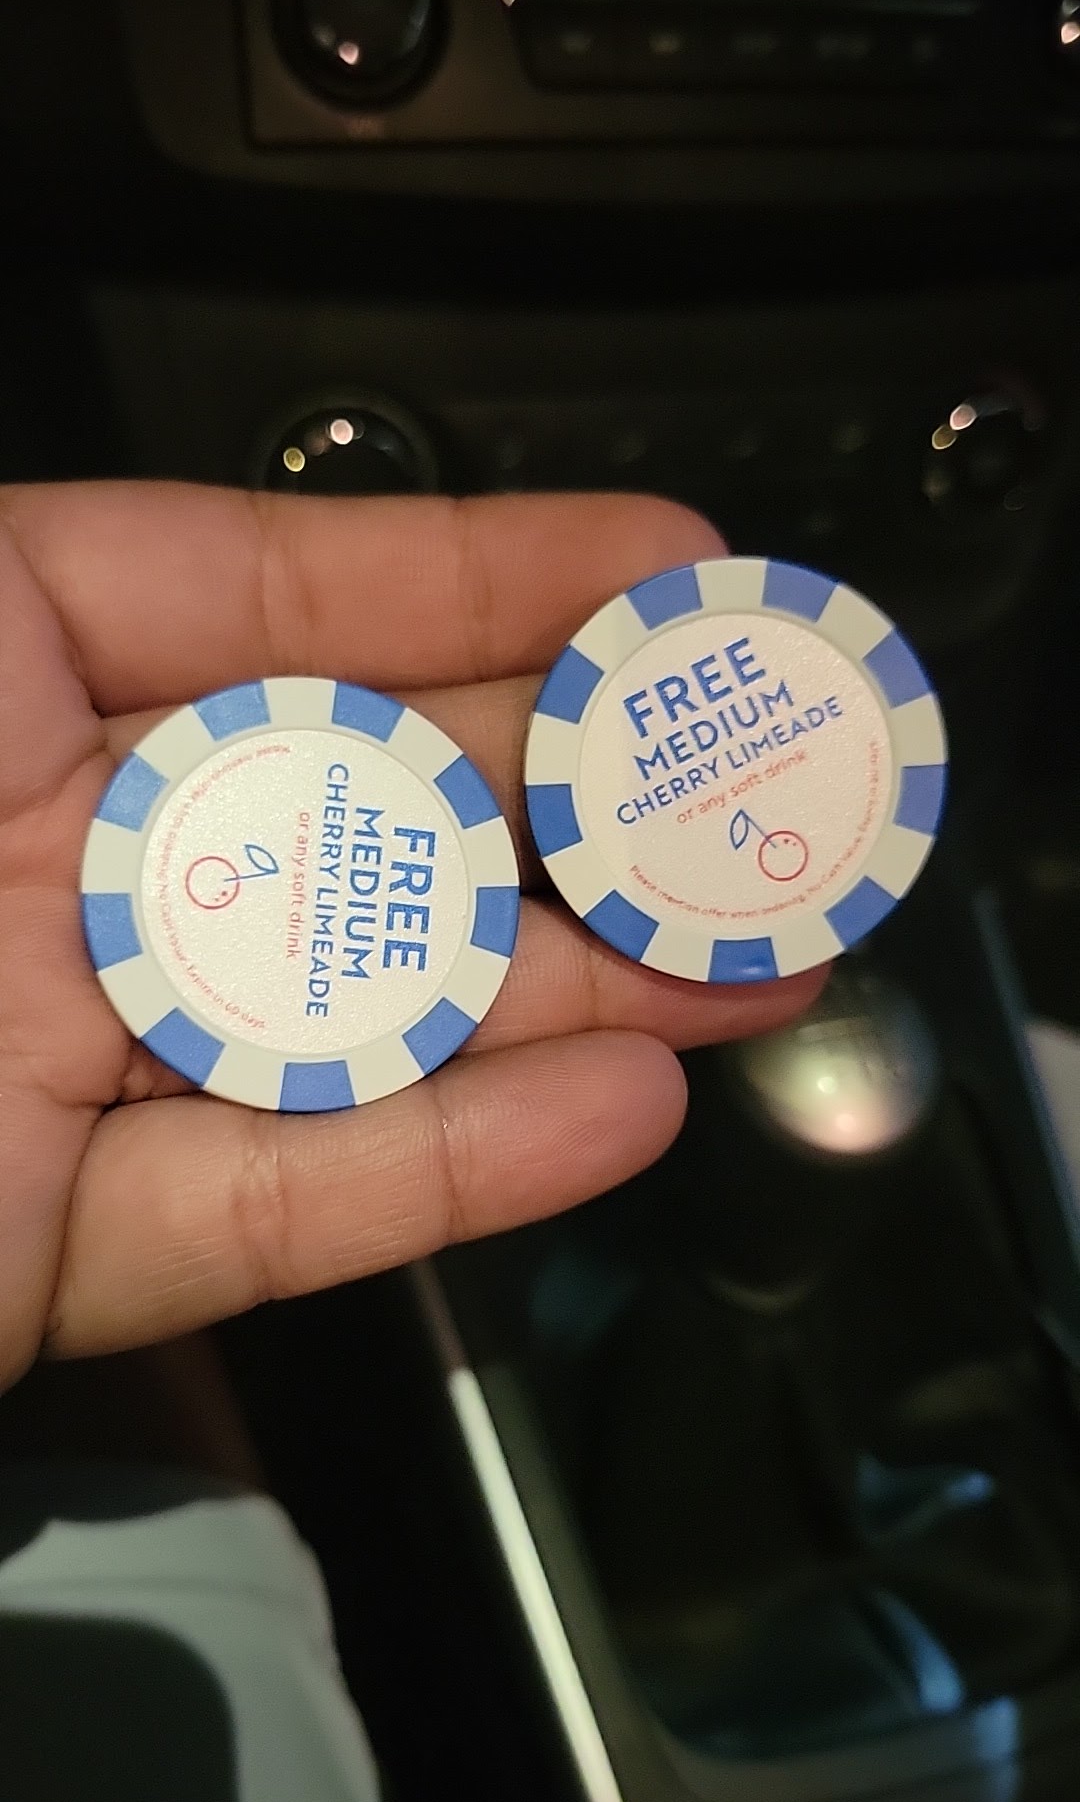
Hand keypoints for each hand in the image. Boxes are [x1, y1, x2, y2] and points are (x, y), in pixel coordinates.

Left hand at [0, 483, 822, 1385]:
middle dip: (581, 818)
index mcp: (29, 706)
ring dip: (575, 1003)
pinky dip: (457, 1163)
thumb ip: (160, 567)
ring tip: (753, 972)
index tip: (668, 578)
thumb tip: (395, 548)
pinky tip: (623, 1106)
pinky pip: (285, 1208)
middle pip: (378, 840)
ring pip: (366, 1035)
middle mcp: (75, 883)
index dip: (495, 593)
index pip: (300, 630)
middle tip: (751, 805)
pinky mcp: (67, 1253)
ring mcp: (74, 1072)